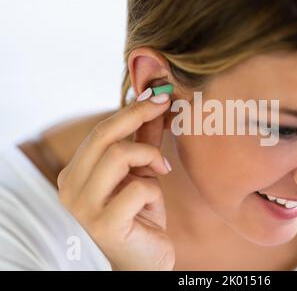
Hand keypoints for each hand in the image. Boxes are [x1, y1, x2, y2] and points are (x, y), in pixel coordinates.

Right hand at [57, 90, 174, 269]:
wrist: (142, 261)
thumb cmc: (139, 217)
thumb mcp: (141, 174)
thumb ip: (143, 143)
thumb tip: (155, 107)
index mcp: (75, 174)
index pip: (101, 132)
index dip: (131, 109)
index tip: (158, 96)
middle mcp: (70, 188)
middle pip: (103, 136)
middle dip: (139, 115)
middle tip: (165, 106)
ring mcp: (84, 207)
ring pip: (117, 155)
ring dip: (149, 157)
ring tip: (162, 169)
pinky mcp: (104, 224)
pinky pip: (137, 187)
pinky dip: (153, 189)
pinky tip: (153, 202)